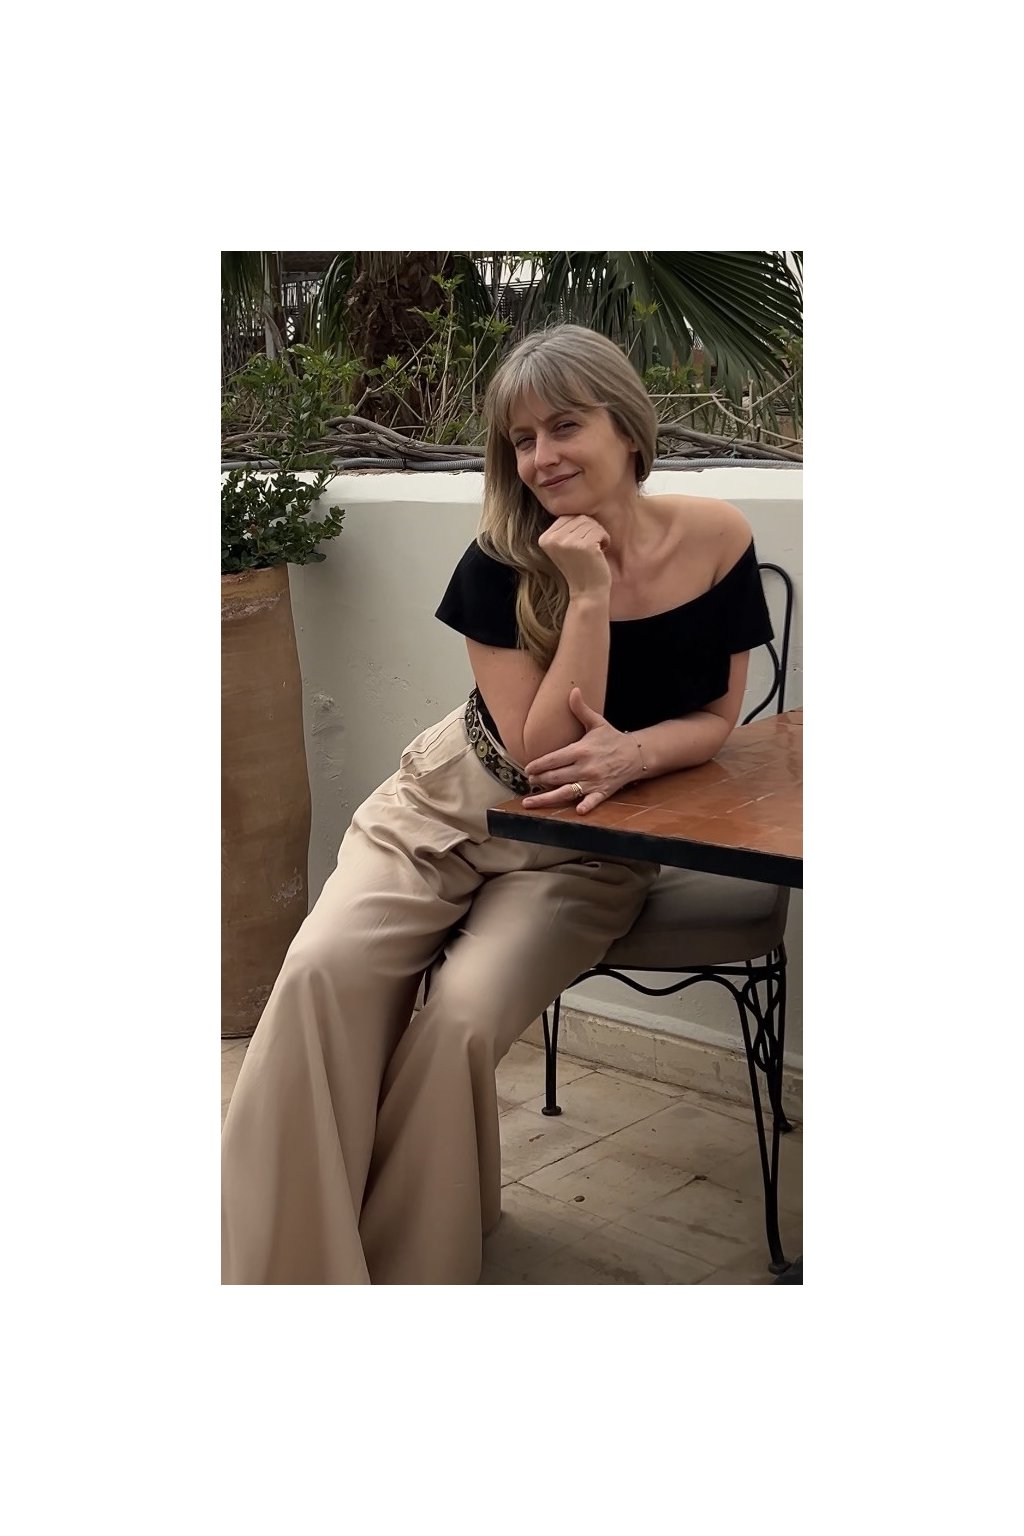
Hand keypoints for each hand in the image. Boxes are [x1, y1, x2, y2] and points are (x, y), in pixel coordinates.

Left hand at [522, 687, 635, 814]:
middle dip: (539, 780)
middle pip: (555, 776)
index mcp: (581, 750)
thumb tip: (573, 690)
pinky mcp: (603, 791)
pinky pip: (593, 801)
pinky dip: (586, 806)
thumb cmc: (612, 739)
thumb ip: (581, 709)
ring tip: (530, 802)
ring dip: (546, 798)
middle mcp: (585, 767)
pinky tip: (577, 812)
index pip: (553, 759)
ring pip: (566, 792)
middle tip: (528, 782)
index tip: (527, 769)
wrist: (636, 754)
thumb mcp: (596, 722)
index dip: (538, 765)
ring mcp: (594, 781)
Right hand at [538, 515, 610, 597]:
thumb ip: (565, 529)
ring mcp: (568, 542)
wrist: (587, 593)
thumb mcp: (564, 546)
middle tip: (590, 549)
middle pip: (580, 518)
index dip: (580, 529)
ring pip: (591, 523)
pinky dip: (605, 540)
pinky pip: (600, 531)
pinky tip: (600, 553)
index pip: (568, 517)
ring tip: (594, 551)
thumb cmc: (580, 568)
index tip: (580, 546)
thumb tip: (575, 500)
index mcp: (544, 538)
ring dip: (598, 535)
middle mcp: (553, 539)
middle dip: (590, 531)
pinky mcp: (584, 546)